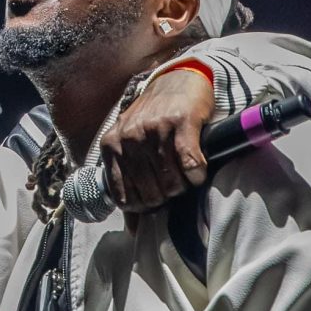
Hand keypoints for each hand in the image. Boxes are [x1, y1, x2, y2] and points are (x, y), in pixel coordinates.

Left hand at [100, 69, 213, 224]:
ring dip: (182, 186)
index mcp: (111, 145)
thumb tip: (132, 230)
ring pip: (171, 182)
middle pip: (150, 193)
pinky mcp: (181, 123)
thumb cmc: (152, 119)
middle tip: (173, 184)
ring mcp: (154, 129)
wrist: (176, 80)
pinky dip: (197, 174)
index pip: (124, 197)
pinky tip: (198, 169)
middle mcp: (129, 137)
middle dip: (165, 196)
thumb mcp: (130, 147)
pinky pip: (190, 164)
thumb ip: (128, 184)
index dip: (142, 206)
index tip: (154, 200)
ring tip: (185, 175)